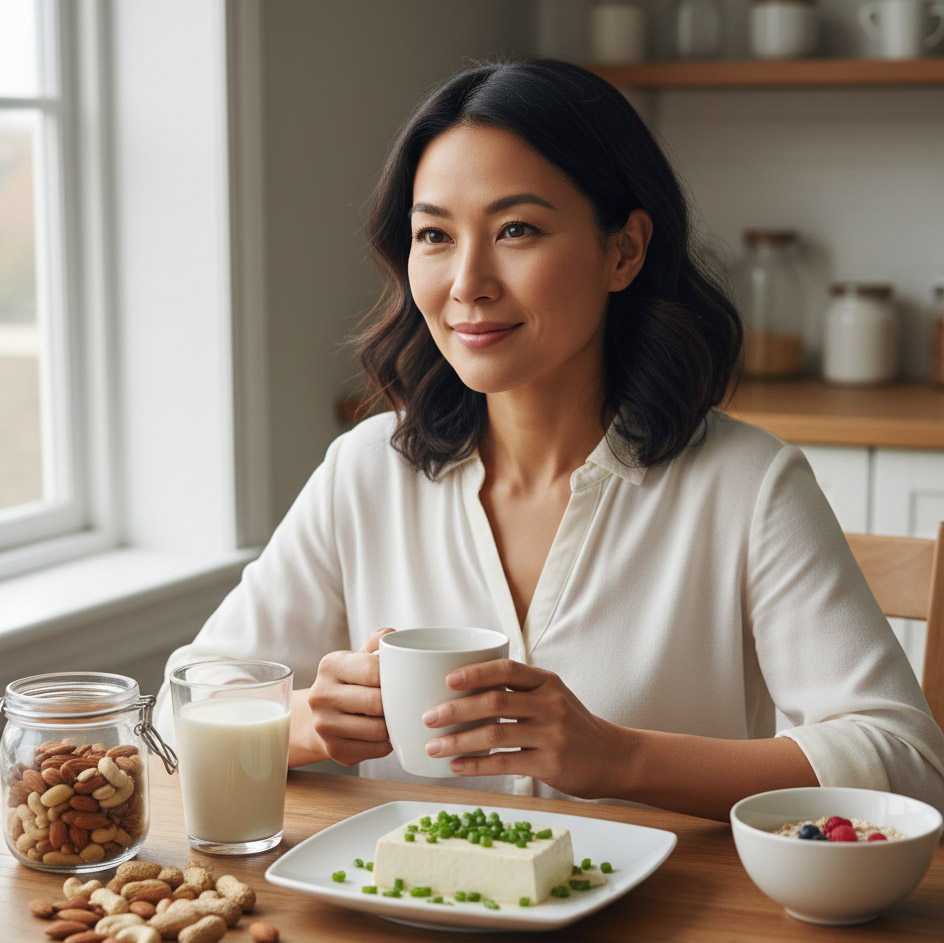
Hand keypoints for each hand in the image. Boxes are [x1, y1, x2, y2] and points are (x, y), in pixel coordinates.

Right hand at [307, 627, 394, 765]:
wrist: (321, 716)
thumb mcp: (358, 658)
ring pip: (377, 730)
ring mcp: (324, 725)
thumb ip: (375, 643)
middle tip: (405, 701)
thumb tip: (390, 633)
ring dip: (393, 725)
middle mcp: (321, 695)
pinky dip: (387, 743)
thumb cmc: (350, 683)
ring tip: (395, 717)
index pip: (373, 670)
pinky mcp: (334, 750)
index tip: (404, 679)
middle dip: (395, 703)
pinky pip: (375, 749)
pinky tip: (385, 734)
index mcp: (330, 665)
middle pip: (376, 703)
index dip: (395, 676)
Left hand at [421, 659, 627, 798]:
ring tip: (433, 746)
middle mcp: (550, 704)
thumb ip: (519, 692)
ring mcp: (551, 734)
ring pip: (495, 734)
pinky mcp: (550, 763)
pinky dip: (476, 765)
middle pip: (494, 702)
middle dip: (456, 709)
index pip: (507, 669)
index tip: (447, 679)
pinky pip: (504, 763)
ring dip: (459, 740)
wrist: (614, 758)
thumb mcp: (554, 697)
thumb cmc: (573, 726)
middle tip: (429, 716)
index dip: (475, 672)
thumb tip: (465, 692)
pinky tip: (456, 766)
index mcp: (546, 682)